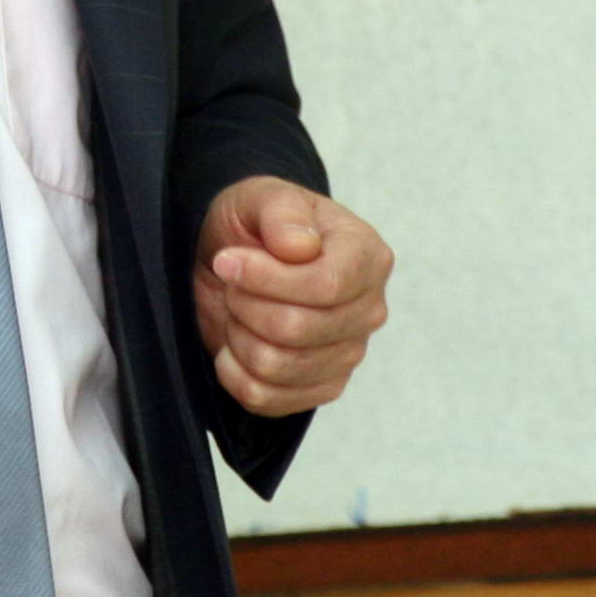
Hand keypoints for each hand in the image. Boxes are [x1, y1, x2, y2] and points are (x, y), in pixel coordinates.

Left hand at [191, 177, 391, 417]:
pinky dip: (235, 373)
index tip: (227, 260)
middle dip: (246, 304)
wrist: (235, 261)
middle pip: (298, 329)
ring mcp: (348, 354)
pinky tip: (234, 344)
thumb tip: (302, 248)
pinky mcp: (321, 388)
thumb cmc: (254, 226)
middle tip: (232, 283)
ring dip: (239, 336)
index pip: (326, 285)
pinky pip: (268, 399)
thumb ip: (282, 211)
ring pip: (278, 366)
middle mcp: (368, 309)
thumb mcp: (259, 197)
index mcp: (366, 256)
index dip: (267, 279)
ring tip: (237, 309)